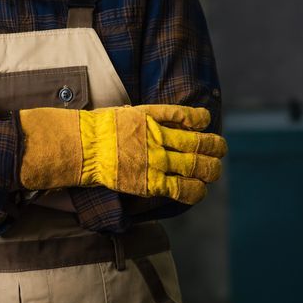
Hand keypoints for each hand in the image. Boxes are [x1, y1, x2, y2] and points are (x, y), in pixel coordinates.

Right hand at [18, 104, 226, 204]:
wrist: (81, 147)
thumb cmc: (98, 129)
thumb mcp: (126, 112)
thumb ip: (148, 115)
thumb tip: (165, 118)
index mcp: (152, 117)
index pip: (187, 116)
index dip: (202, 120)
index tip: (206, 121)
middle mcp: (158, 138)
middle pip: (198, 143)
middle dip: (215, 147)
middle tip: (221, 149)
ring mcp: (155, 160)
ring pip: (195, 165)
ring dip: (211, 169)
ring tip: (215, 171)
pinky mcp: (150, 182)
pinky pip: (181, 189)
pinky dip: (195, 191)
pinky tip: (200, 191)